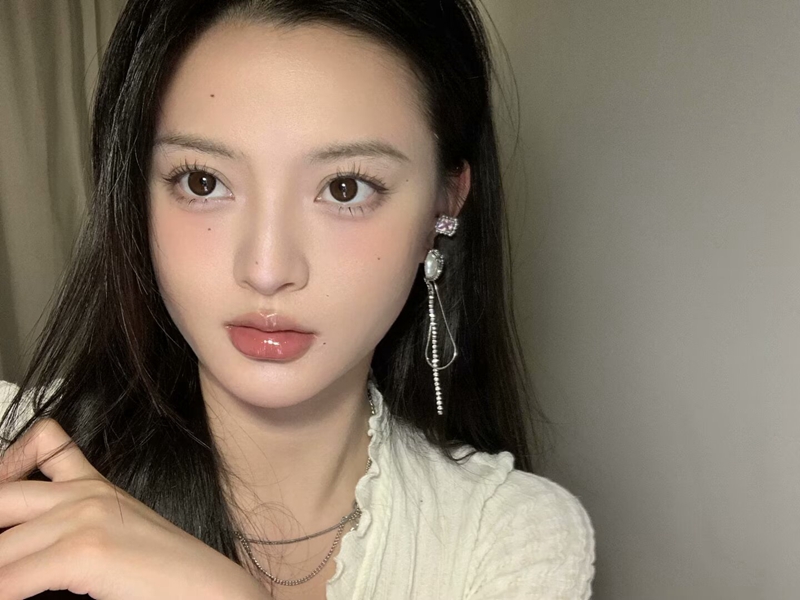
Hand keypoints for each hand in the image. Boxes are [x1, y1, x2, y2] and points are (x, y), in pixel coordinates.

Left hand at [0, 418, 270, 599]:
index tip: (5, 502)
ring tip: (6, 581)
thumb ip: (70, 525)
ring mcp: (84, 518)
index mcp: (93, 484)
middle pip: (1, 496)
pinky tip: (11, 596)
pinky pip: (9, 579)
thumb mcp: (115, 531)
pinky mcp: (84, 551)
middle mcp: (85, 493)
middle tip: (4, 561)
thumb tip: (19, 551)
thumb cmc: (167, 574)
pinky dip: (3, 591)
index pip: (41, 442)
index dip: (7, 466)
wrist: (210, 589)